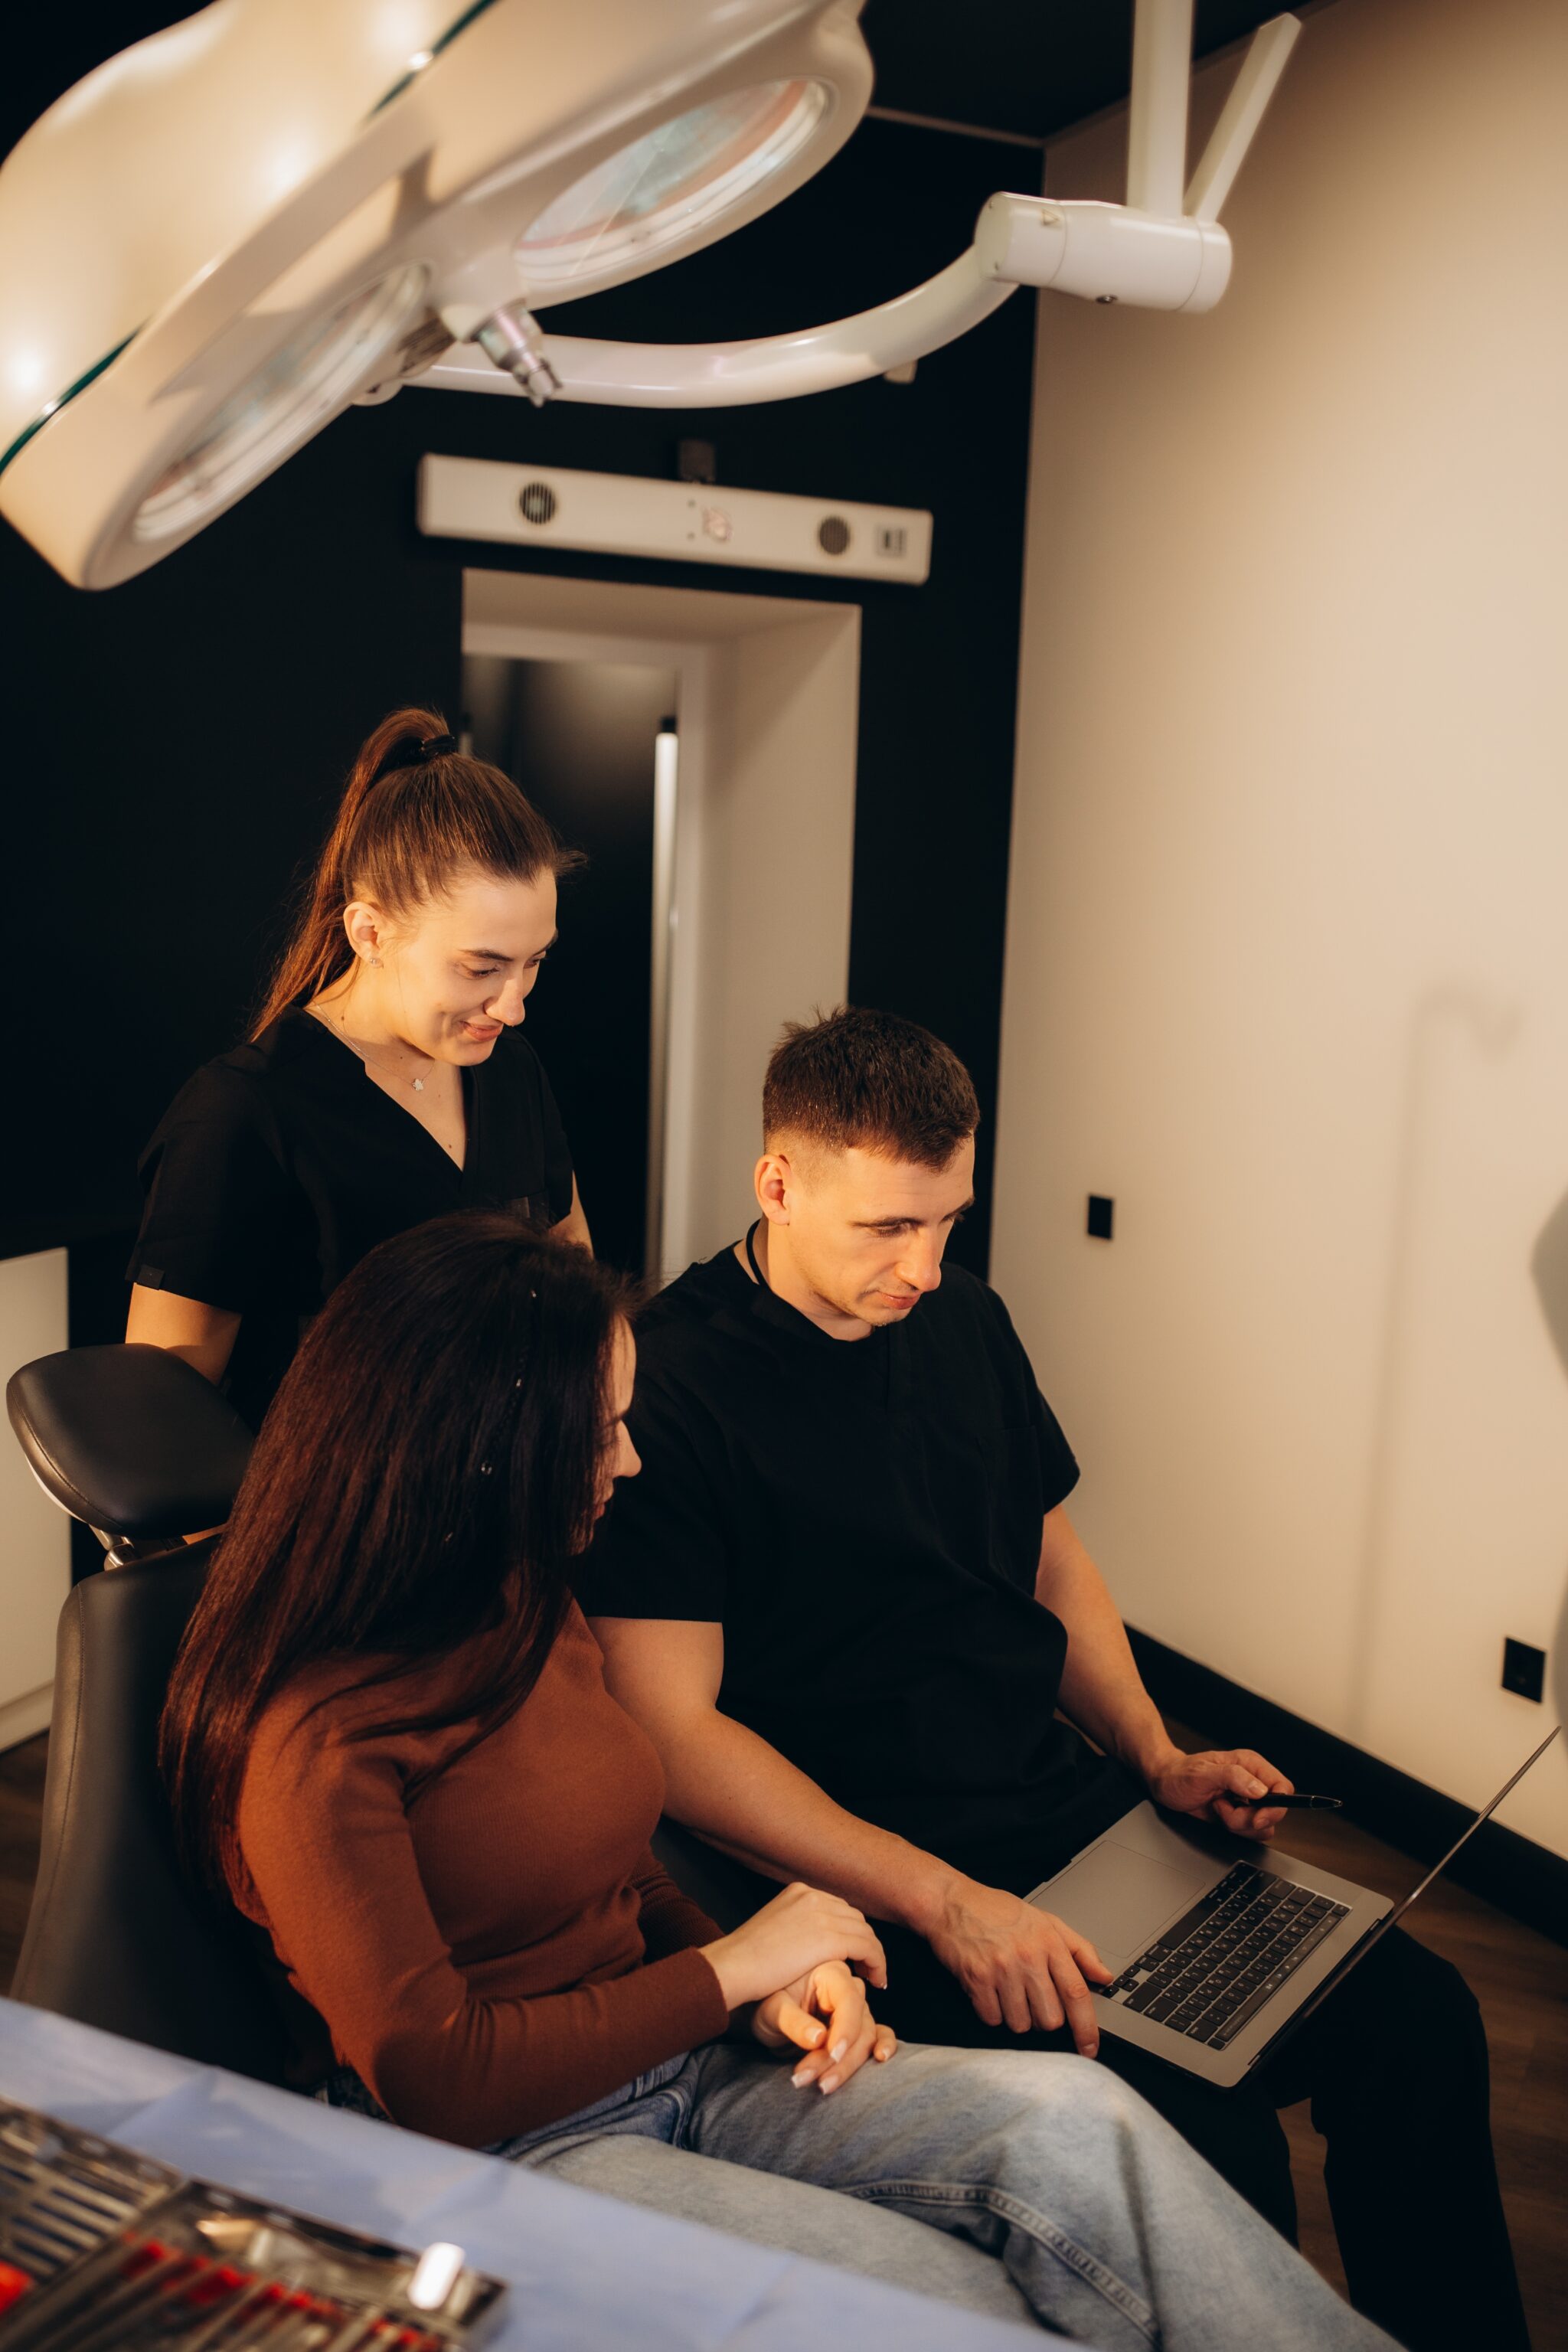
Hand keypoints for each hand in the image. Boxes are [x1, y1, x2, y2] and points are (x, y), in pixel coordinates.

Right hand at [701, 1882, 887, 2011]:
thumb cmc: (744, 1959)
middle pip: (854, 1918)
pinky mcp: (829, 1937)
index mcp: (799, 1892)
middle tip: (867, 1967)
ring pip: (865, 1932)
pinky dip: (877, 1964)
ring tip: (875, 1977)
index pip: (838, 1909)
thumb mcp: (772, 1930)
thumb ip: (793, 1928)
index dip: (851, 1932)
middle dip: (864, 1942)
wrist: (732, 1966)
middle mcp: (813, 1896)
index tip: (854, 1953)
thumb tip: (806, 1942)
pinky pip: (868, 1948)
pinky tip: (877, 1981)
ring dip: (874, 1955)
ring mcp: (822, 1914)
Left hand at [752, 1961, 897, 2093]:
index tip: (832, 2054)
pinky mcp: (859, 2027)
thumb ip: (794, 2022)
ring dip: (846, 2066)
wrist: (766, 2017)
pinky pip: (879, 2035)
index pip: (848, 2000)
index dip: (844, 2029)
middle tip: (814, 2081)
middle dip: (838, 2059)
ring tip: (822, 2086)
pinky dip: (885, 2046)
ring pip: (866, 2038)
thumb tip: (818, 2038)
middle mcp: (849, 1987)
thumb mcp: (772, 2011)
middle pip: (859, 2024)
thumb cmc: (767, 2005)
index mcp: (829, 1973)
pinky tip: (881, 2058)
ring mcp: (856, 2008)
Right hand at [924, 1874, 1112, 2051]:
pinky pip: (992, 2019)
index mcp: (1049, 1942)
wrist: (951, 1902)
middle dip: (1044, 2019)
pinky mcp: (976, 1979)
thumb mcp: (1045, 1920)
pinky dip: (991, 2012)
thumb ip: (1080, 1949)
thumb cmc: (997, 1911)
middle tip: (1032, 2000)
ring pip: (1021, 2024)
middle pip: (1050, 2018)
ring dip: (1016, 2016)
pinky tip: (989, 1991)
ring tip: (1008, 1991)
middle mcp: (1028, 1957)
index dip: (1087, 2027)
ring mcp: (1001, 1969)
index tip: (1090, 2048)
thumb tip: (1105, 1976)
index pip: (1076, 1993)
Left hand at [1145, 1745, 1293, 1839]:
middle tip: (1225, 1808)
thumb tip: (1260, 1790)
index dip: (1276, 1806)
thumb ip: (1233, 1777)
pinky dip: (1235, 1830)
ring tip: (1219, 1808)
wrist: (1166, 1784)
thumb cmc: (1181, 1773)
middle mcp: (1253, 1783)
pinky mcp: (1240, 1815)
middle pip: (1274, 1812)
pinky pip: (1250, 1832)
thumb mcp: (1203, 1773)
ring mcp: (1247, 1801)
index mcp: (1251, 1766)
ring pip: (1263, 1827)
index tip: (1256, 1816)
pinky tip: (1219, 1815)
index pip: (1283, 1788)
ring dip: (1239, 1824)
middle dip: (1249, 1818)